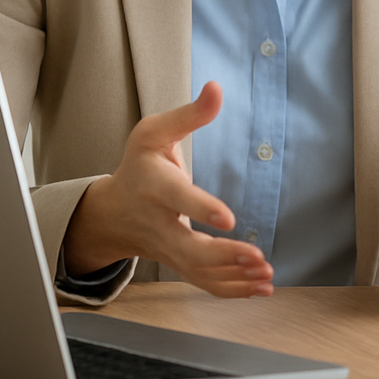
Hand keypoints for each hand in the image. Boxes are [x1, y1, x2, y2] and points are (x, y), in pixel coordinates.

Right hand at [63, 81, 273, 297]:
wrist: (112, 211)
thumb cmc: (140, 164)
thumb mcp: (153, 132)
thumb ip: (189, 114)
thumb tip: (216, 88)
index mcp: (153, 186)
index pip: (178, 198)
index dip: (201, 208)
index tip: (229, 218)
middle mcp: (158, 222)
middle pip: (188, 248)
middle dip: (224, 256)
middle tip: (258, 257)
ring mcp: (167, 248)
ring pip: (197, 271)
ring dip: (233, 278)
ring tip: (266, 276)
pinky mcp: (178, 263)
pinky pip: (203, 283)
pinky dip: (231, 290)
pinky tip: (261, 288)